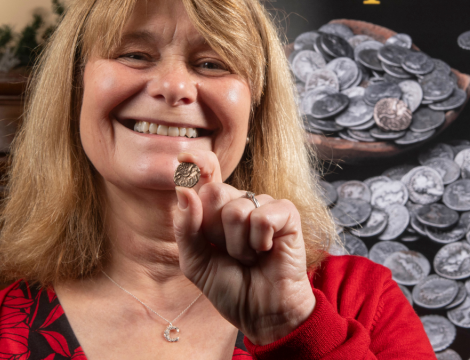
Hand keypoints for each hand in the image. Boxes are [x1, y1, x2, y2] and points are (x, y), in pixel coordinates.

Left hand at [173, 150, 315, 344]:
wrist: (262, 313)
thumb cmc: (231, 287)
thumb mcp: (195, 262)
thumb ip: (185, 228)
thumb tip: (183, 190)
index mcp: (214, 209)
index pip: (203, 175)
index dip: (196, 162)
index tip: (184, 156)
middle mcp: (239, 201)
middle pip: (213, 193)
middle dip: (215, 232)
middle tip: (229, 253)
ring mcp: (263, 205)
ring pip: (236, 210)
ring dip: (238, 246)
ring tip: (249, 258)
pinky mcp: (286, 213)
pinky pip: (262, 217)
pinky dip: (259, 242)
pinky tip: (267, 251)